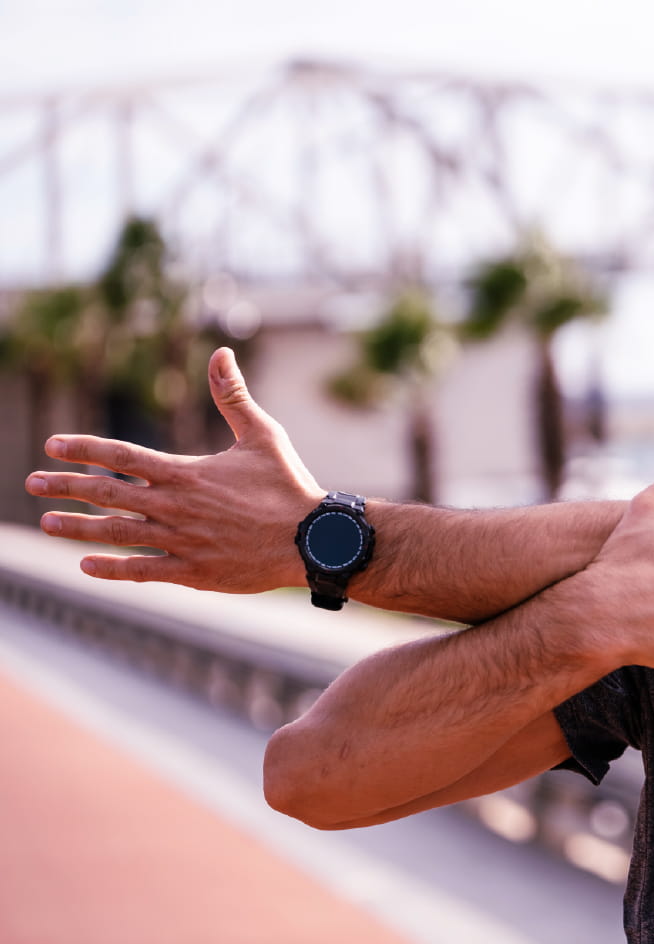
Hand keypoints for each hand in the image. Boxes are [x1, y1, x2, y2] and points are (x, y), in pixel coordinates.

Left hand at [25, 348, 323, 592]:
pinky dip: (110, 568)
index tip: (53, 445)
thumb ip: (233, 396)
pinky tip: (86, 565)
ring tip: (46, 523)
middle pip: (106, 494)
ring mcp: (180, 541)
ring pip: (115, 533)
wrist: (312, 539)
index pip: (121, 457)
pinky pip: (141, 570)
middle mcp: (174, 506)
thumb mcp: (263, 434)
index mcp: (186, 473)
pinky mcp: (192, 571)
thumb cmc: (289, 485)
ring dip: (77, 527)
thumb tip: (220, 353)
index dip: (83, 449)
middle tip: (32, 482)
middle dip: (65, 487)